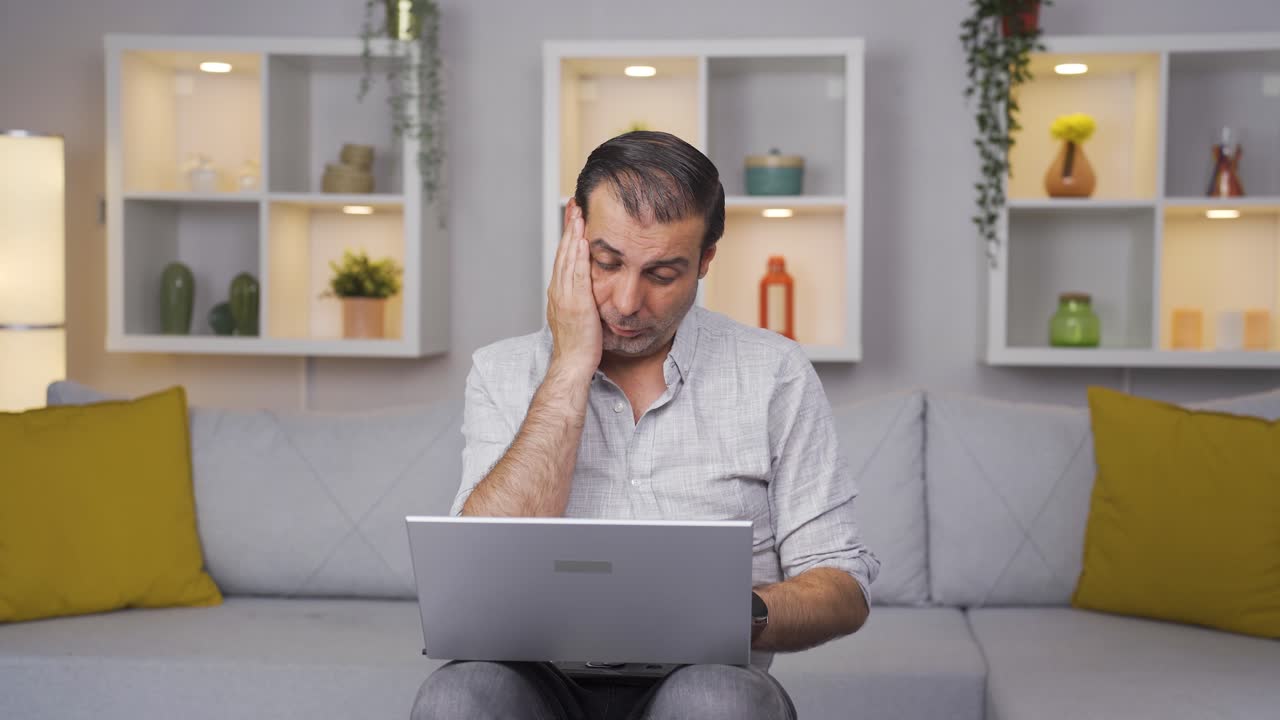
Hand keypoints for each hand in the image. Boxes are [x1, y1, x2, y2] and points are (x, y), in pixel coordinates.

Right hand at [546, 198, 601, 378]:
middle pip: (563, 252)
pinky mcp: (577, 302)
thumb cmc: (579, 347)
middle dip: (569, 227)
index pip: (563, 258)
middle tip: (574, 205)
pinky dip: (578, 256)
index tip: (574, 218)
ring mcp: (566, 296)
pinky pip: (577, 274)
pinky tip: (583, 241)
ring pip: (568, 258)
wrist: (573, 364)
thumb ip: (581, 300)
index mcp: (559, 293)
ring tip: (579, 214)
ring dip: (573, 234)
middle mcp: (559, 291)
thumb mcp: (578, 317)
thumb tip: (590, 291)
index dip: (568, 237)